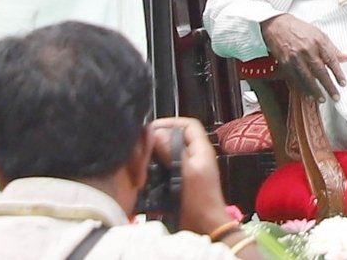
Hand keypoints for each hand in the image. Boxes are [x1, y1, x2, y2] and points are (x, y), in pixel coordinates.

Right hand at [150, 117, 233, 236]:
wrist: (204, 224)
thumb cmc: (200, 198)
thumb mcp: (187, 171)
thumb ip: (174, 151)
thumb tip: (158, 133)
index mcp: (201, 149)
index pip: (189, 125)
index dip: (172, 122)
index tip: (153, 127)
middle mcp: (195, 156)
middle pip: (177, 138)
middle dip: (161, 137)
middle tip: (144, 143)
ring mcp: (187, 169)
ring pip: (170, 152)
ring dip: (157, 153)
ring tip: (142, 156)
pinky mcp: (180, 182)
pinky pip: (166, 168)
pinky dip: (156, 167)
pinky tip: (146, 172)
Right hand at [260, 14, 346, 101]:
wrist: (278, 25)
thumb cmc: (299, 29)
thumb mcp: (319, 34)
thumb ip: (333, 48)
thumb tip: (346, 57)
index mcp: (318, 41)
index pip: (331, 59)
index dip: (338, 73)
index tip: (343, 83)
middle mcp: (307, 50)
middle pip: (320, 71)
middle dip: (329, 86)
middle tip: (335, 96)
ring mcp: (295, 57)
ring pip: (307, 78)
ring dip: (315, 90)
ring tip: (322, 99)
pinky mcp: (285, 63)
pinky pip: (296, 78)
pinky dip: (302, 88)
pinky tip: (308, 95)